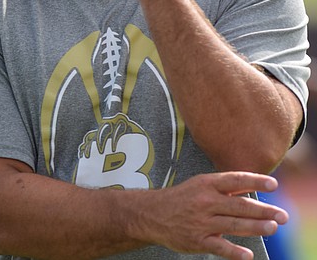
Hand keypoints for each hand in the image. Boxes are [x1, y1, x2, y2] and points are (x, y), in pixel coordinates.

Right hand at [134, 172, 286, 259]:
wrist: (150, 214)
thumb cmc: (181, 199)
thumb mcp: (199, 186)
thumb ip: (225, 188)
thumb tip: (254, 187)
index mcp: (205, 184)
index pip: (234, 180)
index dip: (255, 182)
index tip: (273, 185)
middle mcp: (204, 202)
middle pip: (239, 205)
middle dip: (263, 210)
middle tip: (282, 215)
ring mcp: (200, 222)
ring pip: (233, 225)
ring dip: (255, 228)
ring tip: (272, 228)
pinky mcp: (196, 240)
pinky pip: (219, 247)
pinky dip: (234, 252)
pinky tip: (247, 255)